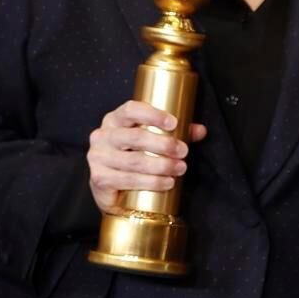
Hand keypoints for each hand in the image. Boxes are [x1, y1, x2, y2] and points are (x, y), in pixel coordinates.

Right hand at [87, 101, 205, 213]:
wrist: (111, 187)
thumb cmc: (134, 156)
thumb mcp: (154, 140)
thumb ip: (176, 133)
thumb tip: (200, 130)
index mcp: (115, 120)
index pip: (131, 110)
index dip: (153, 115)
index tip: (174, 123)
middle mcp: (102, 136)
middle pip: (135, 137)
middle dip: (164, 144)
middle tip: (183, 152)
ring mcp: (98, 157)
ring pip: (134, 161)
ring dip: (161, 166)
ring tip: (180, 169)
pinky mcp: (99, 178)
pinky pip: (128, 179)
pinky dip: (151, 182)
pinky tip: (167, 182)